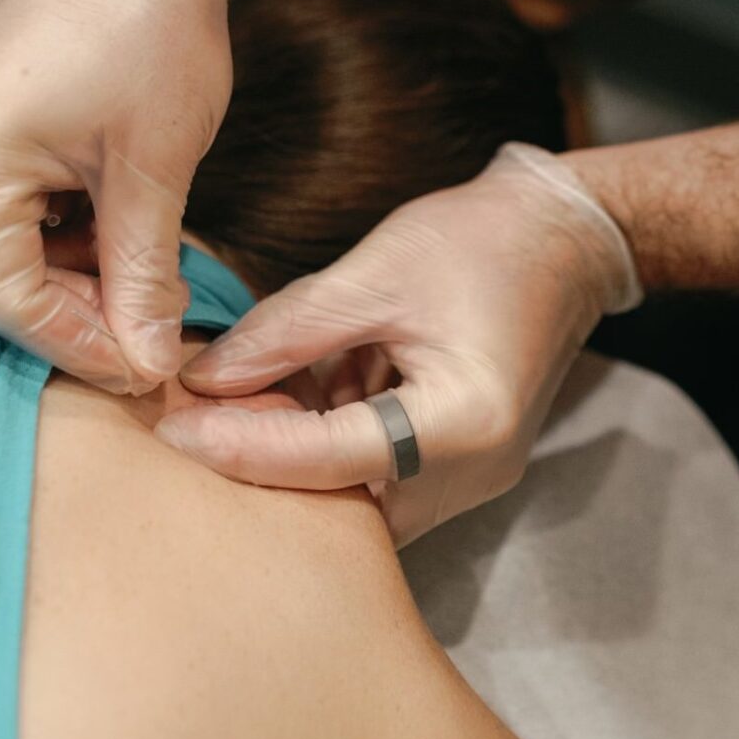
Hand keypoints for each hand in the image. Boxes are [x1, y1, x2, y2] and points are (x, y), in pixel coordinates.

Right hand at [0, 0, 232, 390]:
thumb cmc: (152, 34)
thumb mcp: (155, 170)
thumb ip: (144, 273)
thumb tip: (150, 357)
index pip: (3, 295)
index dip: (76, 343)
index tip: (141, 368)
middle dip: (74, 314)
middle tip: (149, 337)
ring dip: (71, 275)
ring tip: (144, 282)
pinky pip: (3, 206)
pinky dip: (60, 233)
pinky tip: (118, 236)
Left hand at [164, 145, 641, 543]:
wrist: (565, 237)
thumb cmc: (484, 241)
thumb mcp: (374, 274)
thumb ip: (286, 333)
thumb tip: (204, 379)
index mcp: (465, 423)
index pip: (329, 457)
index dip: (242, 443)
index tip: (172, 427)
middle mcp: (474, 473)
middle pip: (340, 501)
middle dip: (261, 463)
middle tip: (189, 420)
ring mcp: (472, 479)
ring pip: (355, 499)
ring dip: (294, 455)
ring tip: (236, 401)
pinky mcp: (461, 467)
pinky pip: (377, 477)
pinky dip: (329, 445)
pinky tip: (294, 397)